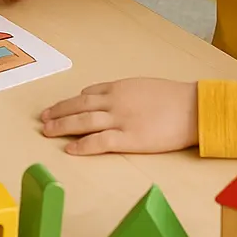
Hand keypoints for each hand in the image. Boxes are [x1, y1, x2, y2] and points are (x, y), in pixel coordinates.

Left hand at [40, 78, 198, 155]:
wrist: (193, 107)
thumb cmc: (174, 97)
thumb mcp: (145, 86)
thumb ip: (125, 92)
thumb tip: (109, 95)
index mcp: (120, 88)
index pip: (89, 93)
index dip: (71, 102)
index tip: (60, 107)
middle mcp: (115, 101)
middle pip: (79, 106)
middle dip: (59, 112)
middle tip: (43, 118)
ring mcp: (120, 119)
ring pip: (84, 121)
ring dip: (63, 126)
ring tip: (48, 131)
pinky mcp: (129, 138)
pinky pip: (100, 142)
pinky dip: (83, 145)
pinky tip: (70, 149)